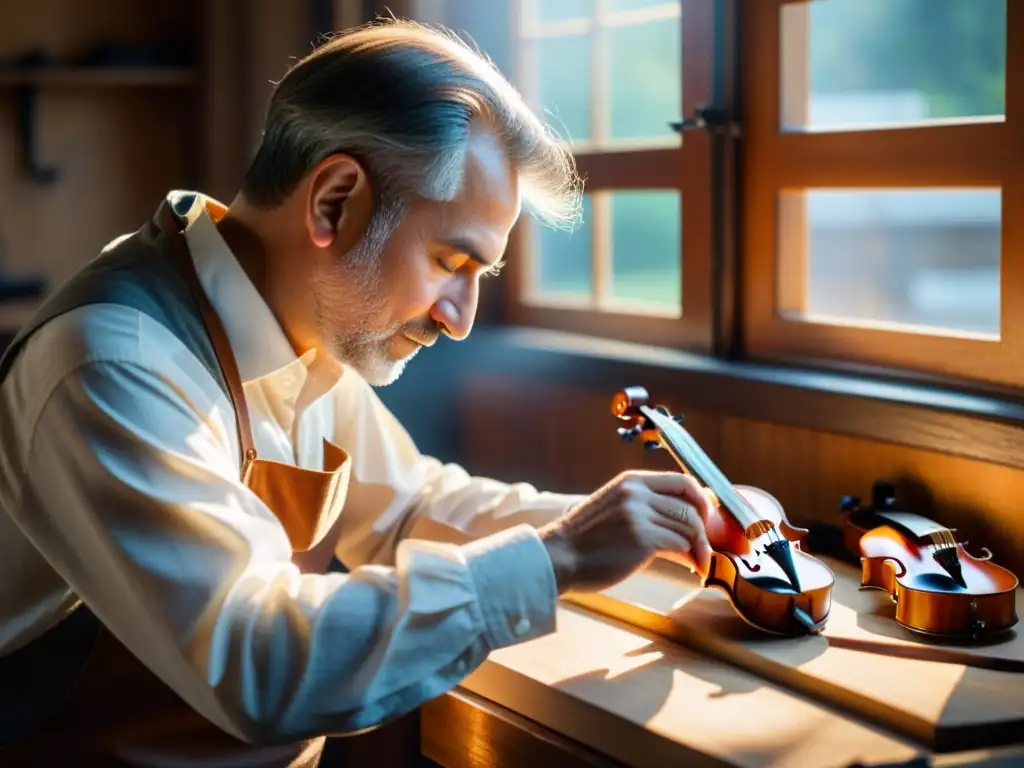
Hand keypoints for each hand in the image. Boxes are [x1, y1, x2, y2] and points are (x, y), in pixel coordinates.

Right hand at [538, 470, 712, 594]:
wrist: (559, 557)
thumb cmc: (586, 541)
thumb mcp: (615, 510)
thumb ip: (646, 508)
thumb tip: (687, 522)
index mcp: (631, 481)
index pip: (682, 481)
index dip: (702, 500)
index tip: (707, 519)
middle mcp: (636, 492)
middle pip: (690, 507)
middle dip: (705, 531)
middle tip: (706, 549)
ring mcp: (638, 514)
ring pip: (689, 527)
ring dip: (700, 548)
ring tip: (699, 563)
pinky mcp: (641, 538)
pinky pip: (680, 544)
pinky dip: (691, 558)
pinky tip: (691, 569)